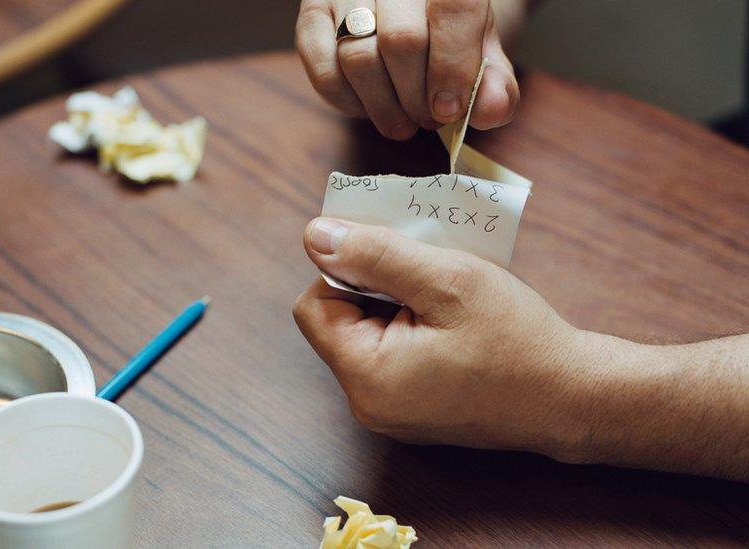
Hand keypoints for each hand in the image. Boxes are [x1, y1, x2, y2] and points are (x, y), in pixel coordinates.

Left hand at [292, 217, 589, 458]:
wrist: (575, 399)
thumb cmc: (518, 341)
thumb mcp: (447, 280)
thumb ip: (375, 254)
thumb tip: (314, 234)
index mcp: (366, 378)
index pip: (314, 305)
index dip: (344, 270)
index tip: (394, 257)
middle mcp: (368, 403)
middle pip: (339, 319)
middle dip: (376, 284)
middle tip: (427, 271)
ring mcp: (390, 410)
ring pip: (367, 332)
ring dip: (397, 300)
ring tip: (445, 294)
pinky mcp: (412, 408)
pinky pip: (391, 353)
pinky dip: (413, 323)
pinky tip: (451, 316)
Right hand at [295, 0, 520, 139]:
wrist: (411, 15)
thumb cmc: (448, 37)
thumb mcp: (481, 54)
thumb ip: (495, 84)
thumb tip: (491, 111)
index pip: (454, 9)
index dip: (453, 67)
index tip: (450, 109)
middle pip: (402, 41)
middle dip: (416, 97)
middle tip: (426, 119)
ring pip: (359, 58)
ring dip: (384, 107)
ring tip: (402, 120)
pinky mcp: (313, 15)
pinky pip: (325, 72)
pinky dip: (350, 103)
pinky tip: (369, 106)